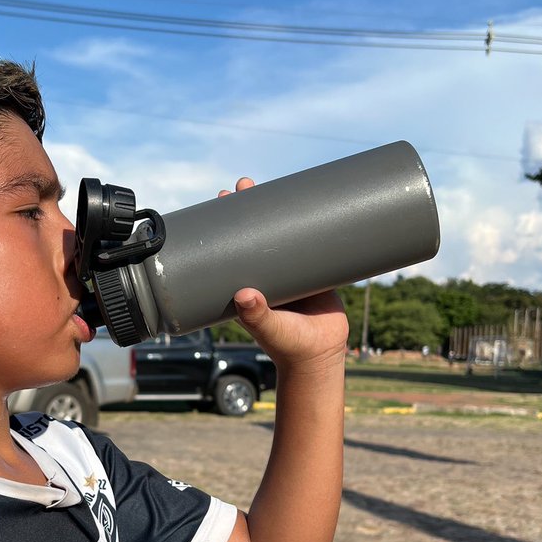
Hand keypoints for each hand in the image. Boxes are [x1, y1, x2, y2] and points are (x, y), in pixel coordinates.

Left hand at [218, 178, 348, 370]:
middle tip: (244, 184)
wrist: (320, 357)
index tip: (221, 200)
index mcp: (249, 282)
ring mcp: (293, 272)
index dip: (227, 222)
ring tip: (276, 184)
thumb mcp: (269, 330)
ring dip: (281, 210)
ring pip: (285, 234)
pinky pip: (315, 245)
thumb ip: (257, 316)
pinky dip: (315, 226)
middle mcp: (268, 274)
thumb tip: (244, 295)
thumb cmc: (288, 346)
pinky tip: (318, 203)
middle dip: (251, 207)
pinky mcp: (317, 273)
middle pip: (257, 231)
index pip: (234, 244)